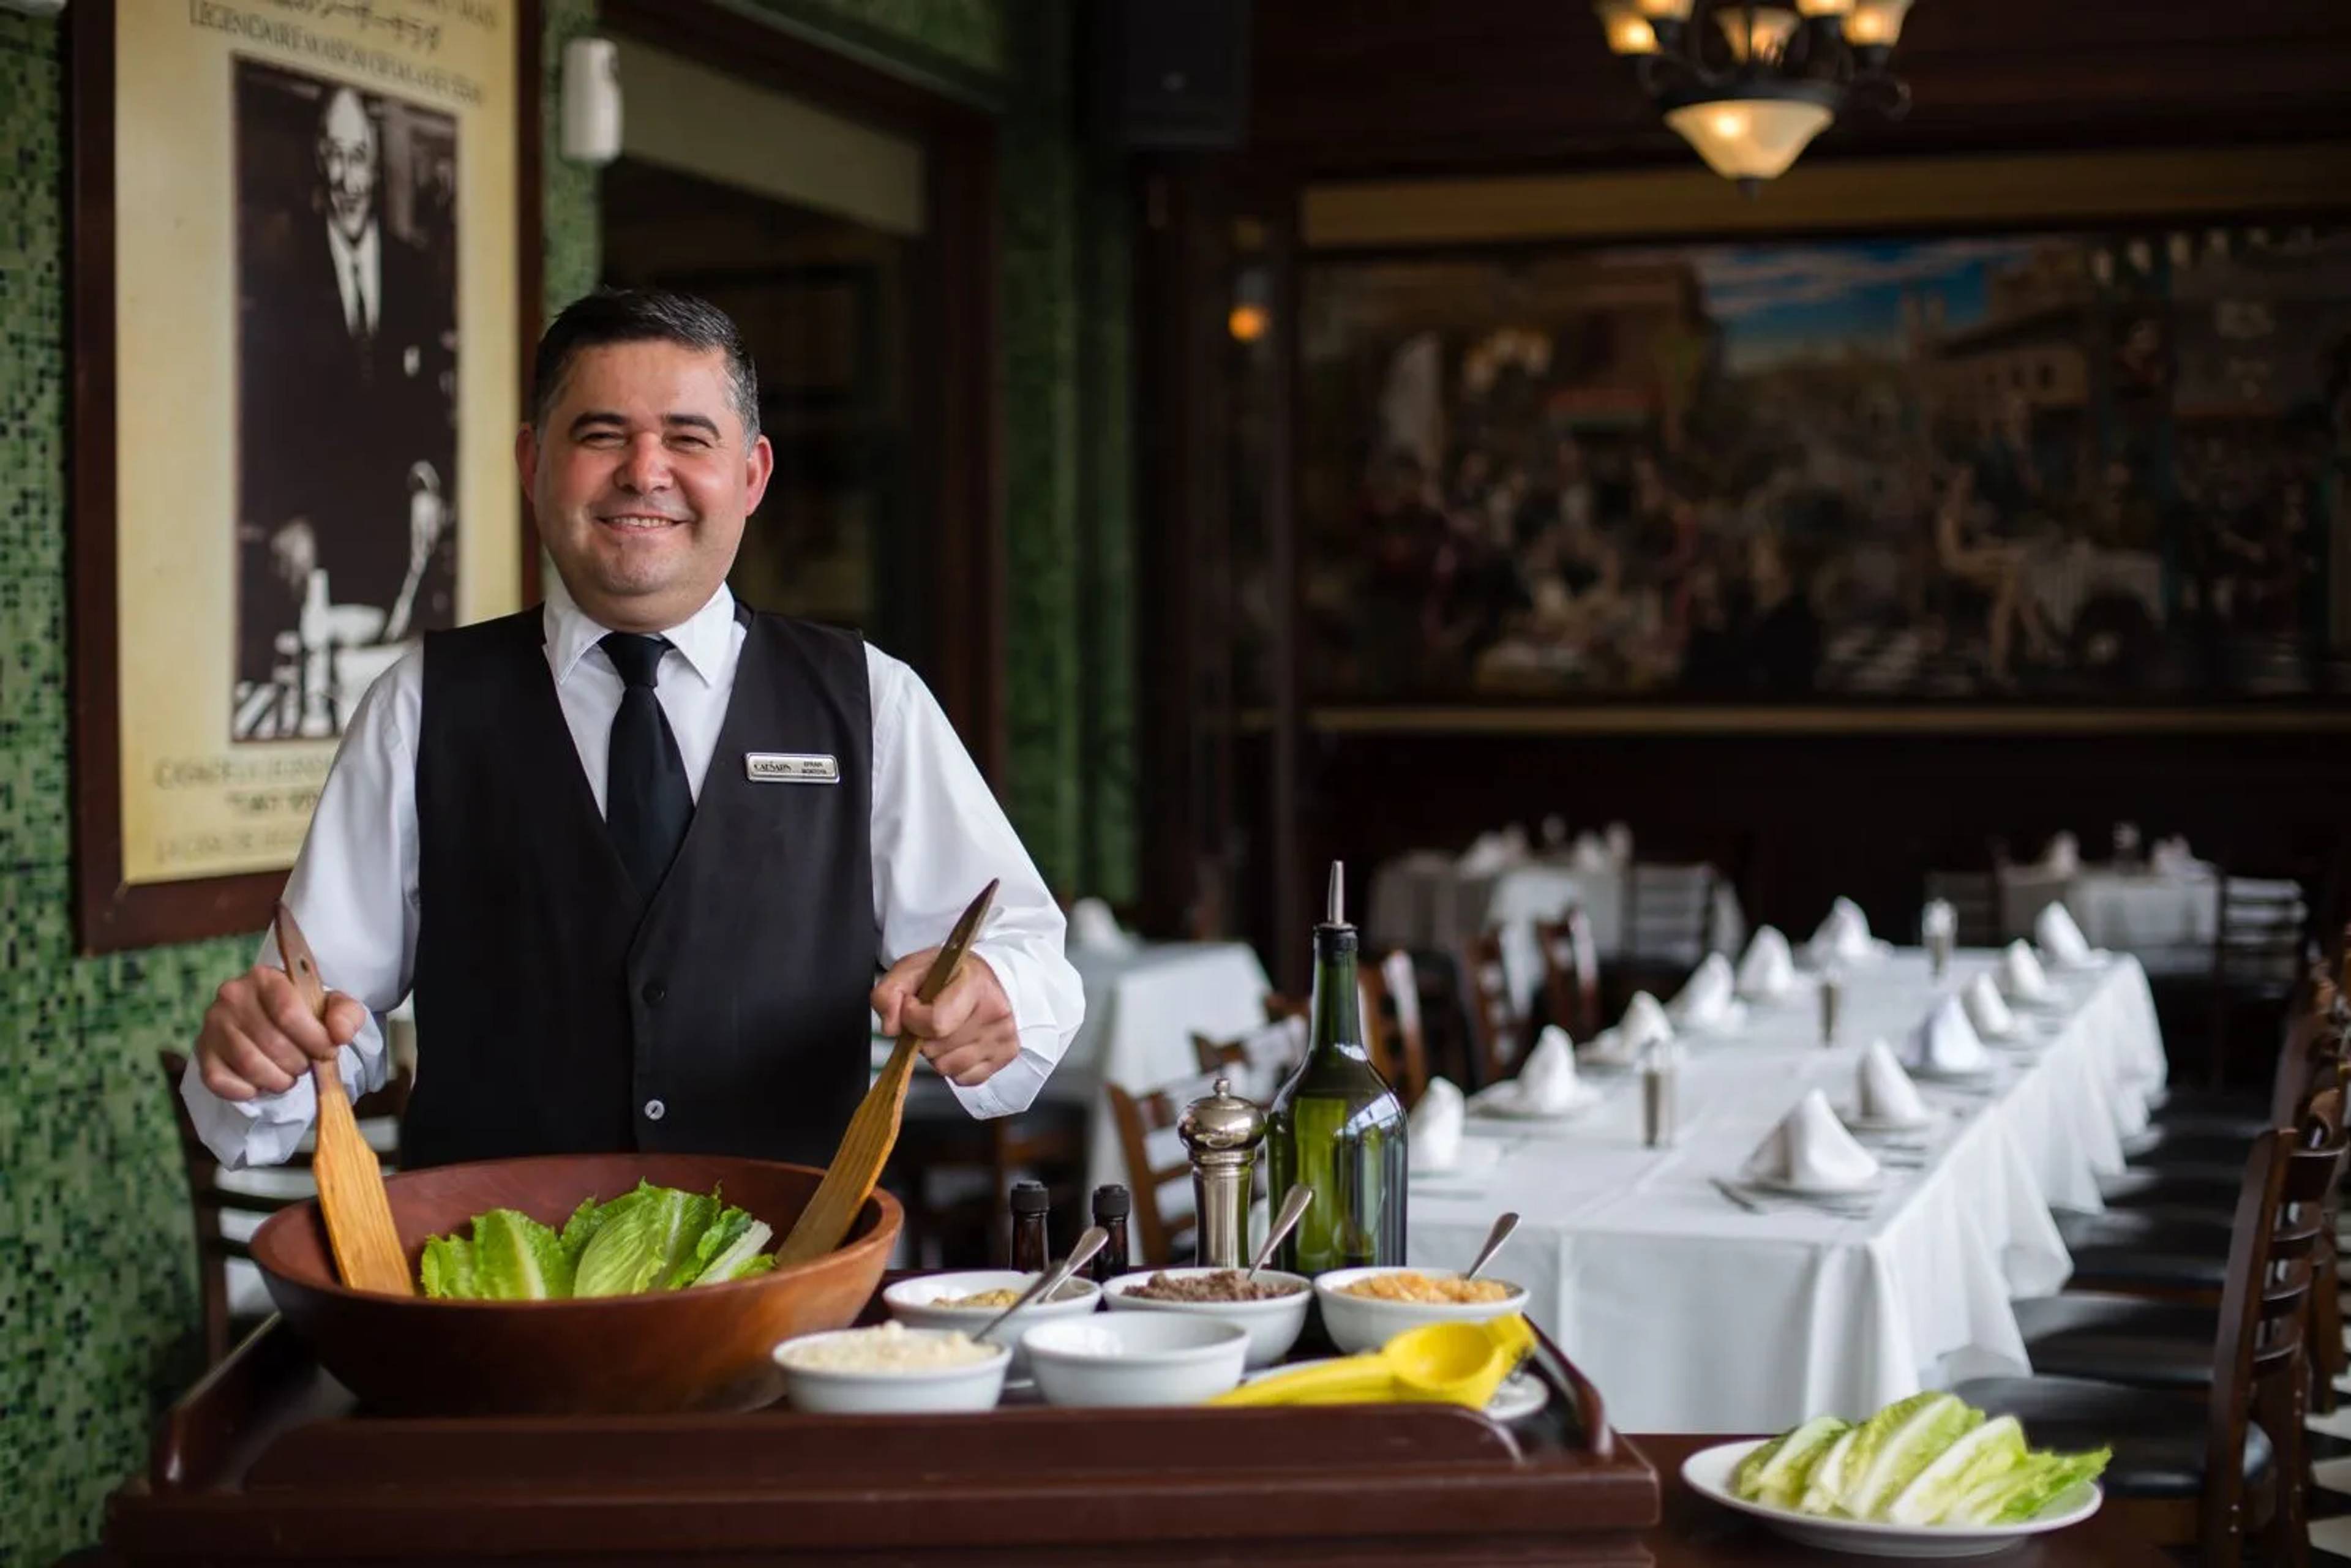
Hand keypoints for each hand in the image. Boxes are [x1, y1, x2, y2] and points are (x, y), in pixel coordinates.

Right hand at [194, 963, 367, 1100]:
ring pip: (249, 1065)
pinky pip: (220, 1082)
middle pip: (271, 1043)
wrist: (272, 1022)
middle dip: (298, 1063)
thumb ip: (346, 1015)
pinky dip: (247, 1091)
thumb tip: (339, 1035)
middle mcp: (232, 995)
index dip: (314, 1040)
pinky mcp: (202, 1052)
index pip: (288, 1013)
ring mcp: (213, 1024)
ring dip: (277, 1080)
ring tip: (288, 1076)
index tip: (328, 1052)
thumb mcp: (333, 1007)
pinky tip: (261, 1085)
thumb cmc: (304, 1013)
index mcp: (265, 977)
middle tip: (306, 1065)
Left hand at [871, 949, 1017, 1087]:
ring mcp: (1003, 1035)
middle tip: (931, 1016)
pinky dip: (955, 1065)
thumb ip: (889, 992)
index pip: (935, 1023)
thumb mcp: (911, 970)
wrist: (985, 976)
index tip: (913, 1005)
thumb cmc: (948, 974)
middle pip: (936, 1049)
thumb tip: (890, 1026)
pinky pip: (964, 1078)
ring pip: (947, 1068)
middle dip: (923, 1037)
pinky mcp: (1007, 1053)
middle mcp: (995, 1011)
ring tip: (946, 1029)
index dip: (912, 1018)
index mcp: (974, 984)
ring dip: (938, 1053)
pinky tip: (959, 1043)